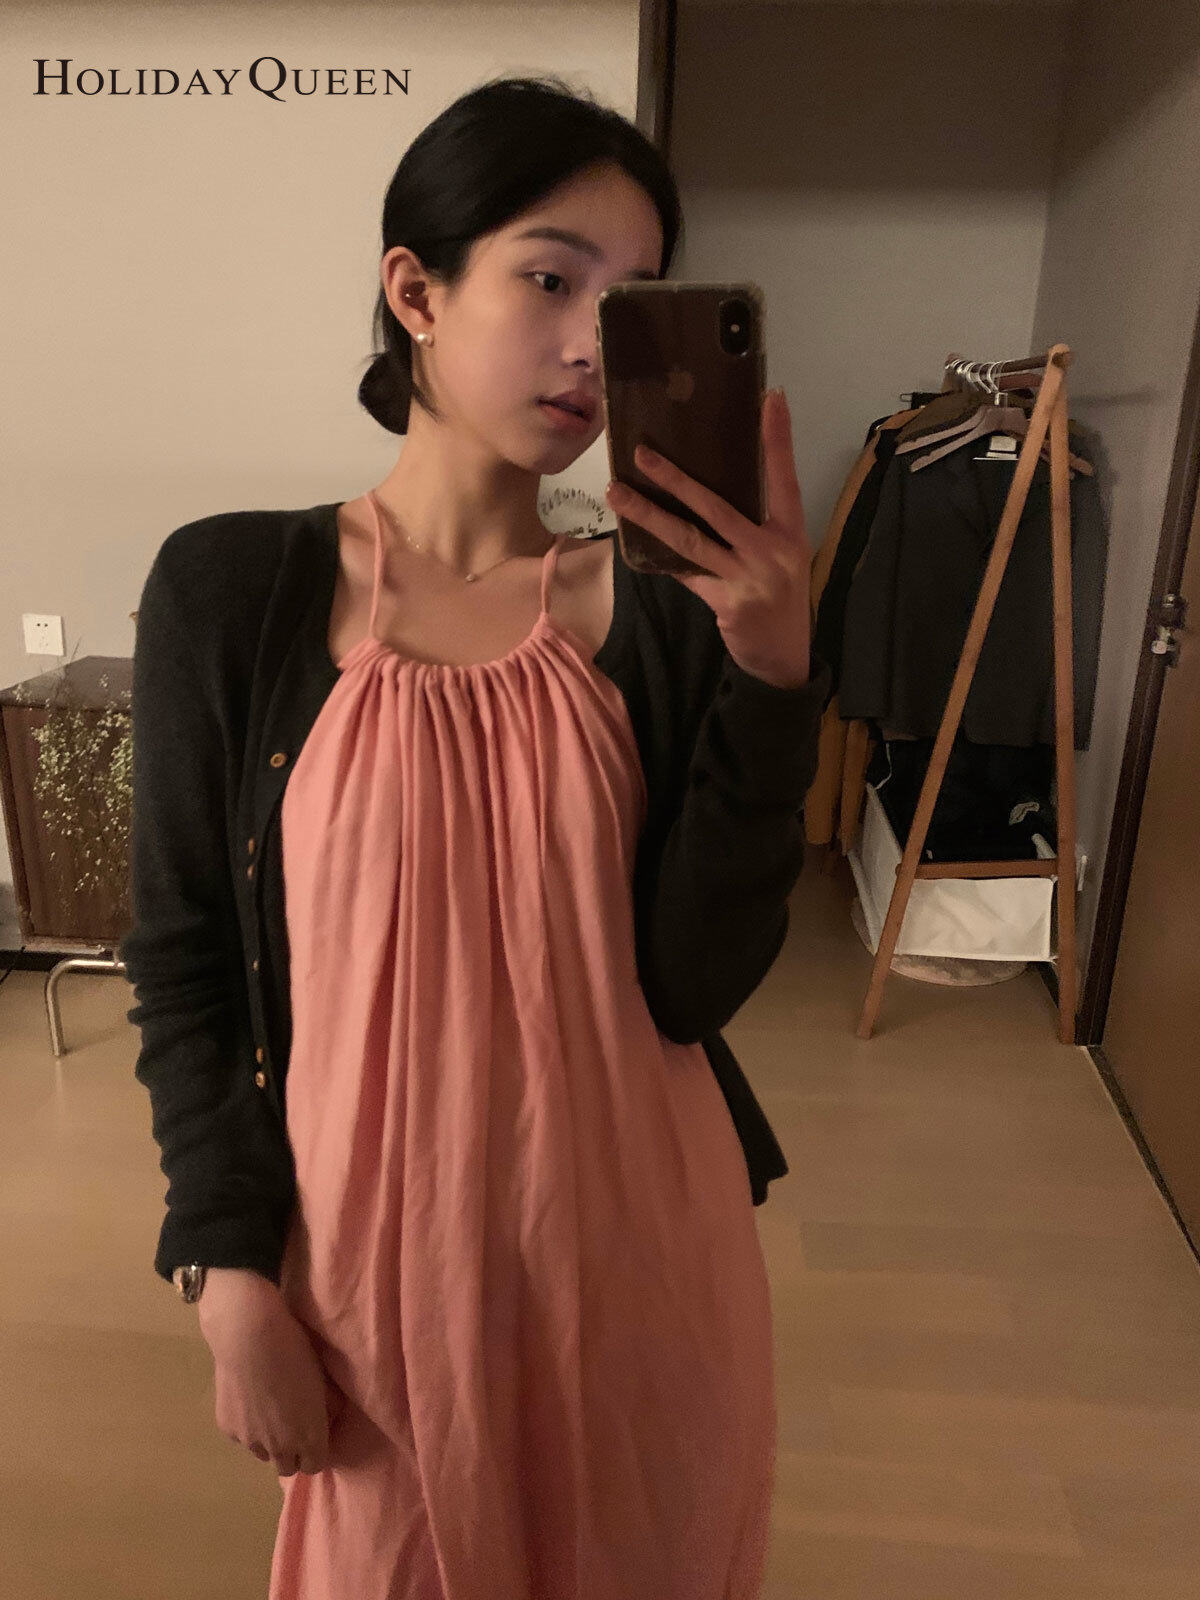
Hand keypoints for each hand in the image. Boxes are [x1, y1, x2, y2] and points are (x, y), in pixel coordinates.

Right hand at [197, 1268, 344, 1476]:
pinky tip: (248, 1398)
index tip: (313, 1434)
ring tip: (268, 1409)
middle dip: (292, 1453)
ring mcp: (251, 1442)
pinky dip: (247, 1426)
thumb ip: (329, 1407)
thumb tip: (329, 1418)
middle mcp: (281, 1449)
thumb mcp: (323, 1379)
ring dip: (268, 1441)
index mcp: (309, 1437)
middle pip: (287, 1467)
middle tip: (291, 1424)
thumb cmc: (295, 1353)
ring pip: (262, 1454)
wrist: (250, 1338)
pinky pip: (242, 1437)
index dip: (315, 1451)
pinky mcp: (229, 1430)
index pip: (315, 1465)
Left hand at [604, 388, 811, 687]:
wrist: (784, 659)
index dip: (778, 439)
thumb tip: (706, 492)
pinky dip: (661, 557)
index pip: (785, 477)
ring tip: (616, 493)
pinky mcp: (726, 601)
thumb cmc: (779, 599)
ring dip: (649, 515)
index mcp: (791, 532)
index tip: (772, 398)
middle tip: (643, 454)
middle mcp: (771, 550)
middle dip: (676, 479)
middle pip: (717, 506)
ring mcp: (748, 576)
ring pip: (690, 538)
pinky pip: (685, 573)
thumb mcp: (781, 557)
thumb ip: (755, 527)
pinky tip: (634, 540)